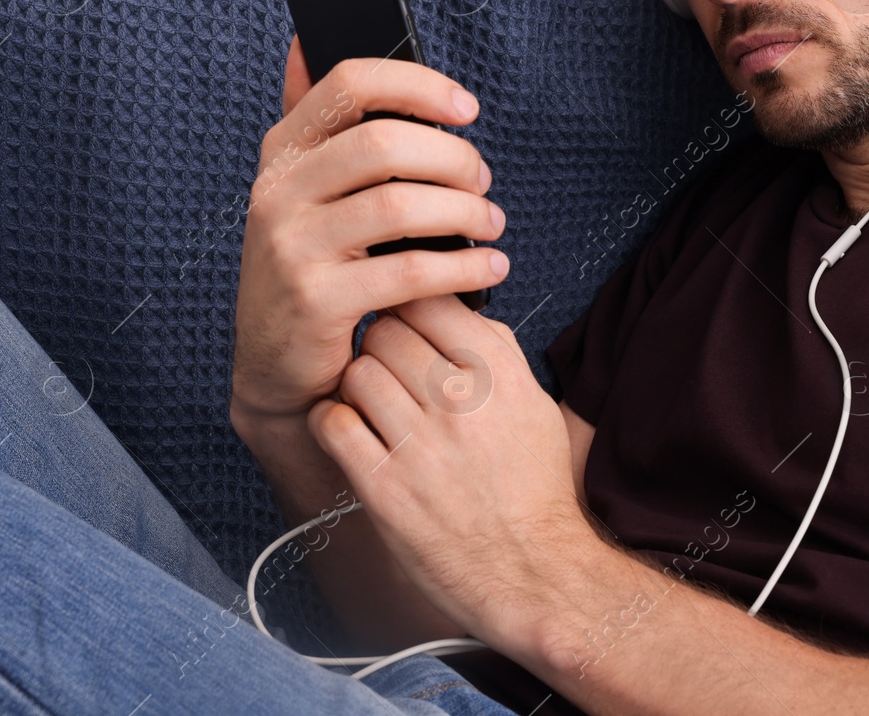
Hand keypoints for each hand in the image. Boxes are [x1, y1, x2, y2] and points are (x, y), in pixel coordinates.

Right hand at [232, 36, 509, 424]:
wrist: (276, 366)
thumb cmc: (309, 267)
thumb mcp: (300, 191)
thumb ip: (313, 124)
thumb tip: (302, 41)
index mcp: (282, 152)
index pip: (348, 83)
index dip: (417, 85)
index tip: (467, 107)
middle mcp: (277, 191)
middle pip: (383, 143)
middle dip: (452, 158)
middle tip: (484, 182)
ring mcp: (291, 246)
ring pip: (400, 205)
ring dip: (465, 212)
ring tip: (492, 225)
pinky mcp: (316, 300)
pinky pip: (407, 271)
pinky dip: (462, 267)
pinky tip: (488, 268)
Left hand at [308, 295, 591, 653]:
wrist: (532, 568)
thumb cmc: (533, 487)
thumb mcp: (536, 404)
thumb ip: (498, 352)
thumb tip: (459, 308)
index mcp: (498, 373)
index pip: (430, 300)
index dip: (411, 308)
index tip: (407, 324)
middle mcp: (460, 399)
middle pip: (386, 331)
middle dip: (380, 345)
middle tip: (386, 368)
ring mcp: (420, 443)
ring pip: (357, 372)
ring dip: (356, 384)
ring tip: (370, 404)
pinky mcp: (384, 485)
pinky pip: (333, 423)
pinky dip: (332, 421)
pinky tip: (348, 432)